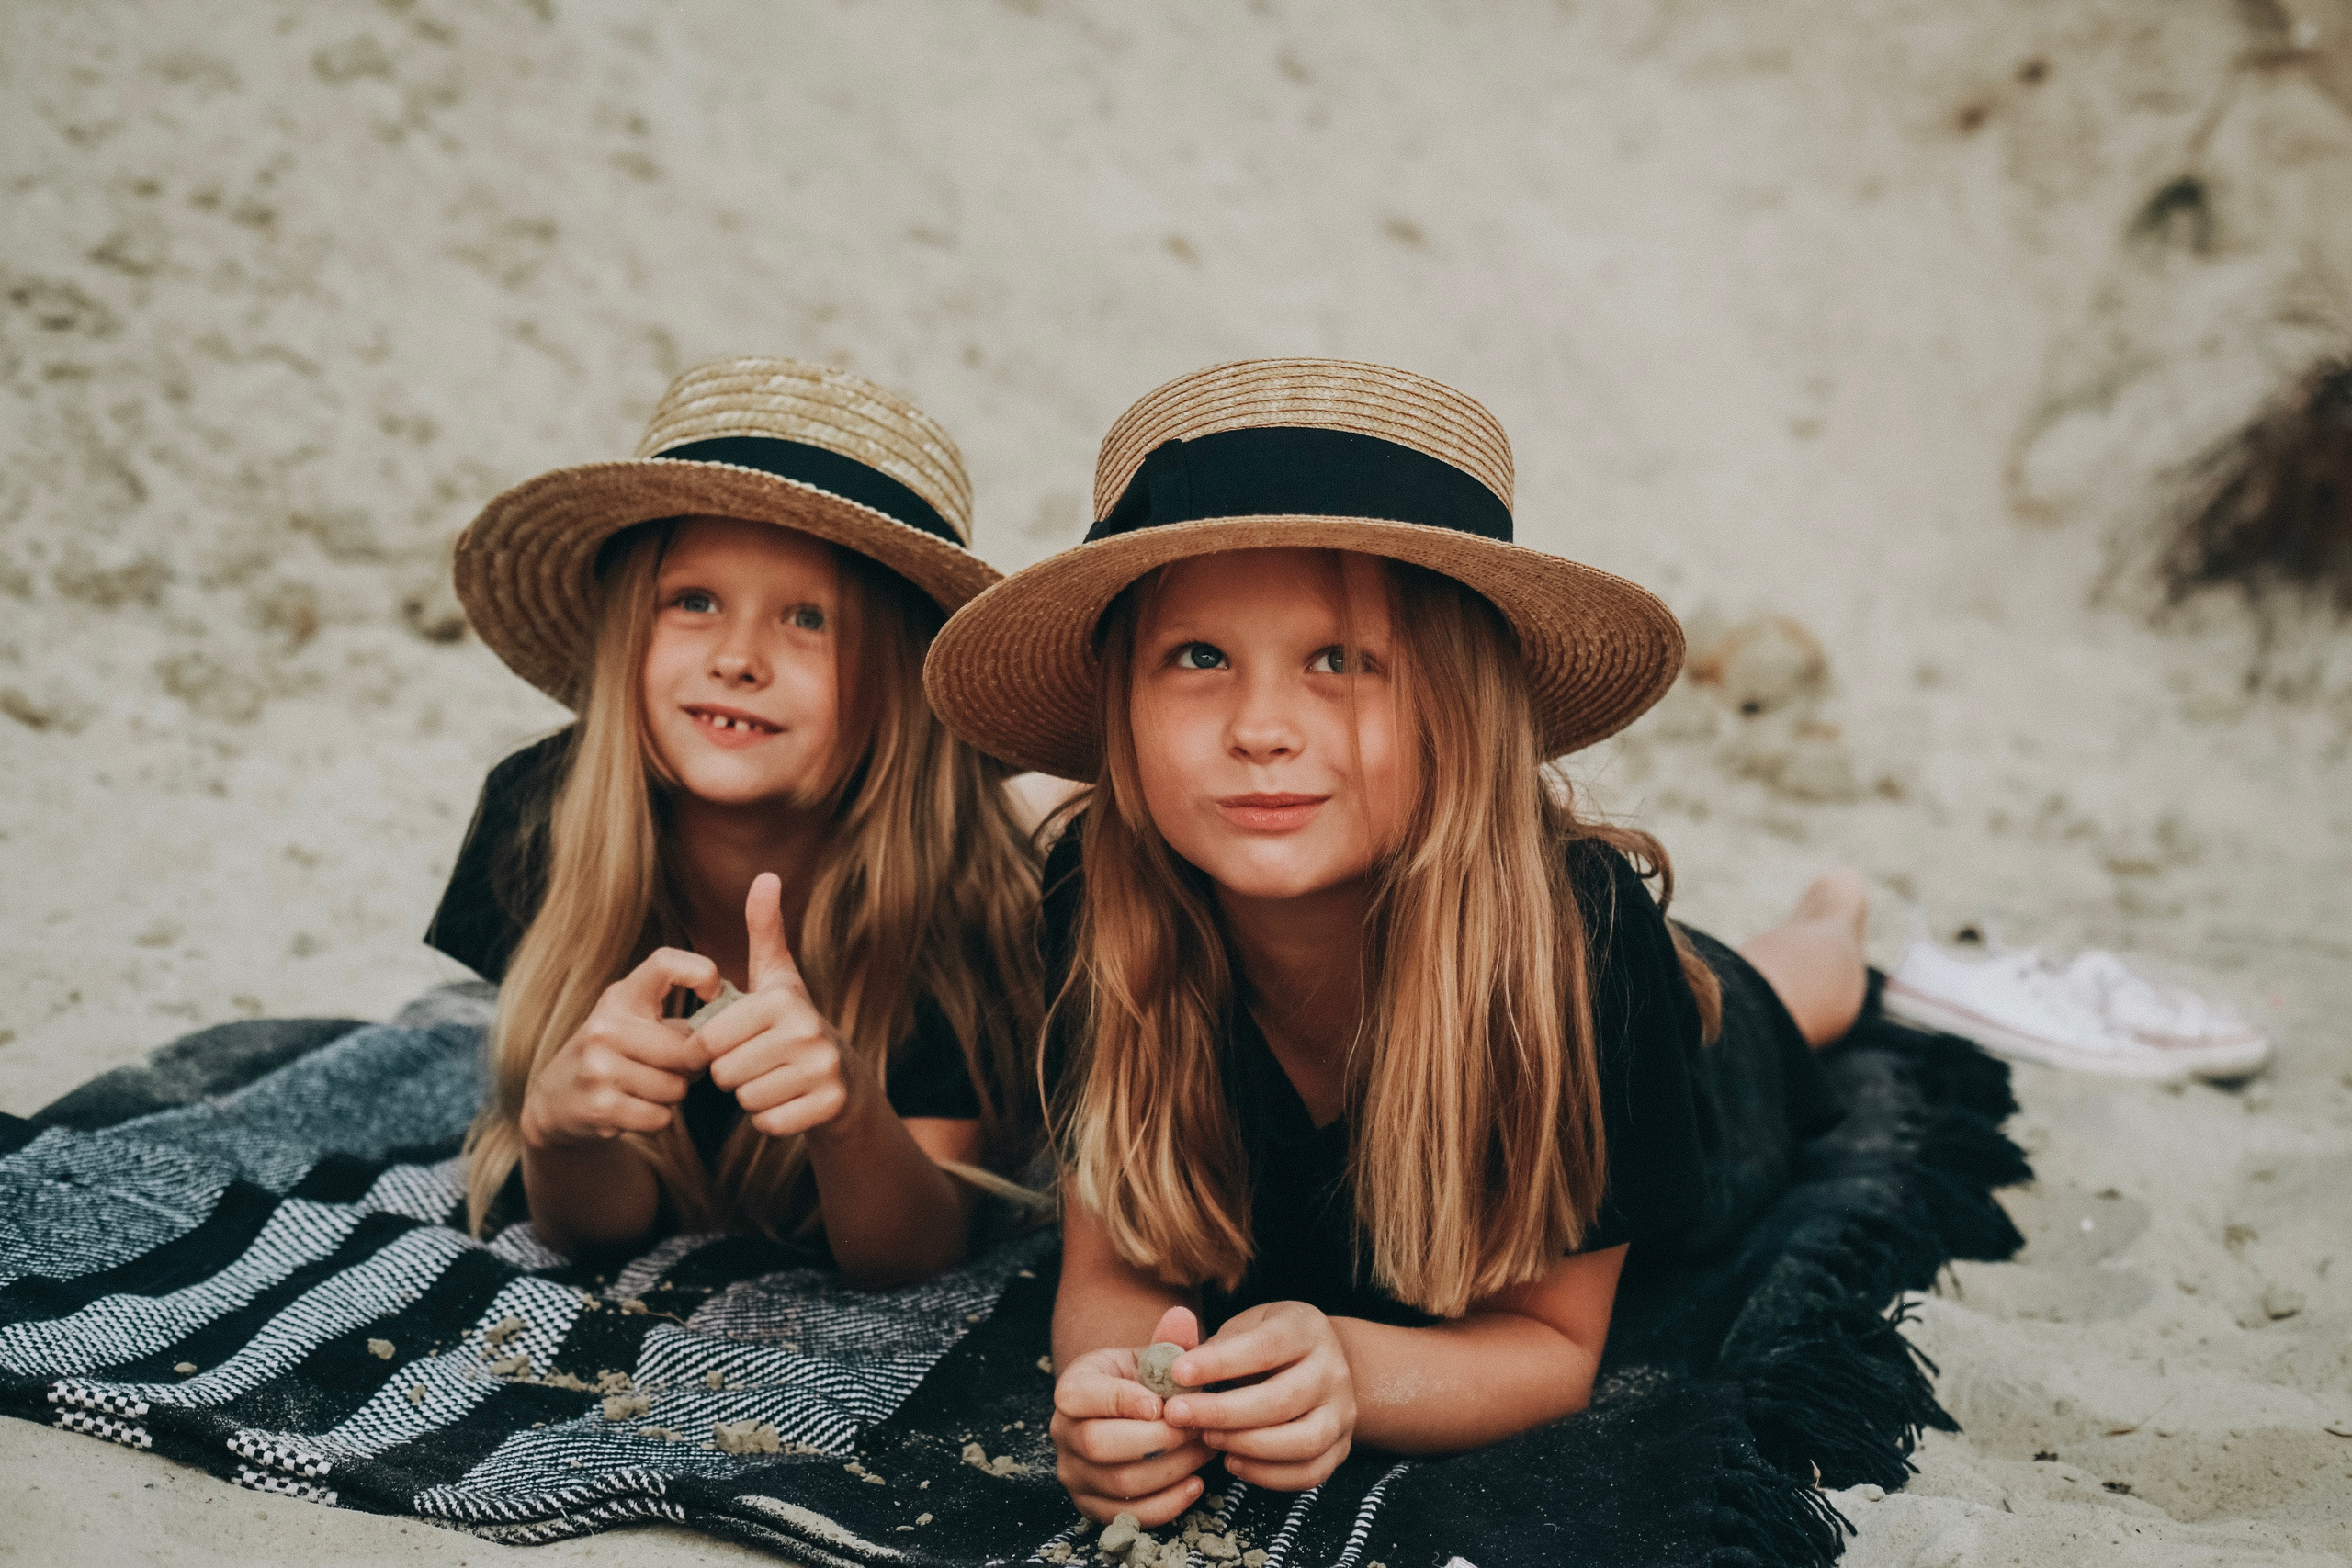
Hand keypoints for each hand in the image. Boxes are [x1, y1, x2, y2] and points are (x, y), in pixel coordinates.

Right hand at [519, 947, 717, 1149]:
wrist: (555, 1101)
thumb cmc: (614, 1056)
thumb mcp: (634, 1023)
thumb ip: (678, 1023)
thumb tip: (733, 1031)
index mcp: (621, 996)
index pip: (666, 962)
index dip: (703, 974)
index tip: (713, 996)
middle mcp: (606, 1026)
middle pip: (687, 1049)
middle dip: (692, 1066)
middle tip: (674, 1068)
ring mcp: (599, 1066)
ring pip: (676, 1088)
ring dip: (672, 1095)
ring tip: (646, 1087)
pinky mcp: (600, 1106)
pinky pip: (660, 1117)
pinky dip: (656, 1118)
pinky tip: (633, 1108)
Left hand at [697, 873, 869, 1140]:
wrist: (845, 1078)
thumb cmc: (794, 1024)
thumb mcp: (778, 978)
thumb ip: (764, 930)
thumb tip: (766, 875)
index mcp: (783, 1000)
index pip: (710, 1040)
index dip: (715, 1048)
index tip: (739, 1041)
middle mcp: (808, 1031)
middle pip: (725, 1073)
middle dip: (733, 1075)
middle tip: (759, 1063)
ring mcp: (824, 1070)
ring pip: (746, 1100)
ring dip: (752, 1097)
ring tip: (775, 1080)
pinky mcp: (830, 1105)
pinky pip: (770, 1123)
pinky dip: (771, 1120)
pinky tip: (788, 1102)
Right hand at [1051, 1306, 1213, 1524]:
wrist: (1131, 1414)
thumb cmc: (1145, 1382)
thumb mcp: (1154, 1357)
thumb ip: (1170, 1341)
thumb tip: (1183, 1317)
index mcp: (1072, 1388)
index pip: (1081, 1397)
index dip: (1122, 1401)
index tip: (1162, 1404)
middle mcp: (1063, 1433)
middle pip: (1100, 1445)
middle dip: (1157, 1439)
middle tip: (1197, 1428)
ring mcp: (1075, 1474)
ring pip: (1120, 1483)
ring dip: (1171, 1469)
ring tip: (1204, 1450)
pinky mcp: (1092, 1506)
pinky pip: (1129, 1515)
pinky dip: (1167, 1504)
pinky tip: (1195, 1484)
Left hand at [1161, 1300, 1354, 1490]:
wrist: (1320, 1362)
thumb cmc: (1268, 1343)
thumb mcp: (1245, 1326)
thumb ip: (1210, 1344)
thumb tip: (1168, 1367)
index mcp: (1306, 1329)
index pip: (1264, 1347)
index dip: (1219, 1362)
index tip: (1177, 1374)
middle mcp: (1332, 1370)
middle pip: (1282, 1400)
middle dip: (1224, 1413)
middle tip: (1178, 1416)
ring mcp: (1342, 1412)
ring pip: (1302, 1441)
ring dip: (1247, 1446)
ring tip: (1207, 1439)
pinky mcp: (1342, 1447)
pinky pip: (1310, 1473)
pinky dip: (1268, 1475)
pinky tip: (1233, 1461)